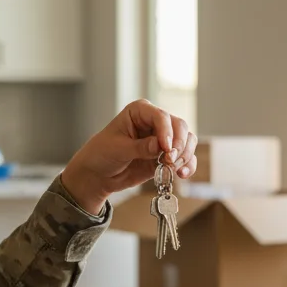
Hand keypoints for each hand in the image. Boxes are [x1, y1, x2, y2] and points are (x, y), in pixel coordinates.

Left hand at [60, 100, 196, 213]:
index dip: (167, 132)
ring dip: (185, 155)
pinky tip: (182, 175)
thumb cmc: (102, 154)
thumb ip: (140, 147)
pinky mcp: (167, 155)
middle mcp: (155, 122)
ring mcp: (163, 138)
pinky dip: (188, 165)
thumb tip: (160, 147)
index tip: (166, 149)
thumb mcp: (117, 149)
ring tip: (175, 169)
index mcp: (140, 111)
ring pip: (187, 140)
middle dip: (179, 144)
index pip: (161, 116)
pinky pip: (185, 157)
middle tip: (170, 160)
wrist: (98, 174)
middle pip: (180, 126)